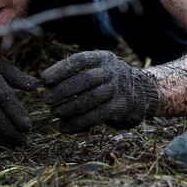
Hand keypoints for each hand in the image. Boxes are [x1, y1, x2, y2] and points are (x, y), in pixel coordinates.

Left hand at [42, 51, 158, 132]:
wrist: (142, 93)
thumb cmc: (107, 81)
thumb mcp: (97, 69)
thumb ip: (75, 74)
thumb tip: (45, 83)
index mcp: (103, 58)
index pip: (80, 60)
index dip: (61, 69)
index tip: (44, 78)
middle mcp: (112, 71)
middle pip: (85, 79)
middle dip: (62, 90)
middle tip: (46, 99)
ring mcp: (118, 89)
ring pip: (90, 98)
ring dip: (69, 107)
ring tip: (54, 112)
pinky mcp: (120, 108)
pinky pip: (96, 116)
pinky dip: (78, 123)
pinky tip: (64, 127)